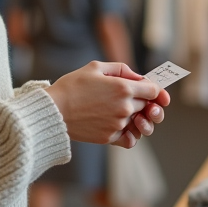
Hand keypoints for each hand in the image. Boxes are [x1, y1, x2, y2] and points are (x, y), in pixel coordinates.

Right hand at [47, 61, 169, 148]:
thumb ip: (122, 69)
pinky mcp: (109, 137)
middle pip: (146, 106)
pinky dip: (128, 133)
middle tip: (124, 98)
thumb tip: (138, 78)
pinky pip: (129, 139)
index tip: (145, 89)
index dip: (152, 89)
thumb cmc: (72, 86)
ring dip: (132, 117)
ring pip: (137, 121)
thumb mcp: (96, 67)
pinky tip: (118, 125)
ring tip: (116, 111)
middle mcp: (125, 107)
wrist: (53, 110)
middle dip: (140, 101)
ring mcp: (118, 124)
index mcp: (124, 88)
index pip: (154, 91)